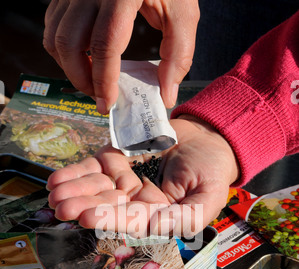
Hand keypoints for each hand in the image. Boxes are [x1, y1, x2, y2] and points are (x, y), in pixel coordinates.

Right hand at [43, 0, 199, 112]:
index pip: (104, 44)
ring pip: (55, 37)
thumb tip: (166, 95)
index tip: (108, 104)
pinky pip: (53, 25)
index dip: (104, 80)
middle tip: (99, 97)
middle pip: (68, 43)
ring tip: (92, 81)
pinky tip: (83, 59)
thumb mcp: (183, 13)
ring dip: (69, 67)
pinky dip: (63, 49)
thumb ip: (179, 54)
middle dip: (81, 78)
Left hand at [47, 117, 239, 238]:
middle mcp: (137, 203)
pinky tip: (56, 179)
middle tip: (60, 207)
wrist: (207, 138)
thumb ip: (187, 216)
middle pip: (106, 206)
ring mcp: (125, 182)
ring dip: (74, 190)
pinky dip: (75, 172)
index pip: (130, 221)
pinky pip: (93, 169)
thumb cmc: (213, 170)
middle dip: (83, 205)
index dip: (108, 218)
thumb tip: (156, 229)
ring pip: (96, 188)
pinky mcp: (116, 162)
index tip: (86, 217)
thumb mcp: (208, 196)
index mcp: (158, 217)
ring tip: (52, 192)